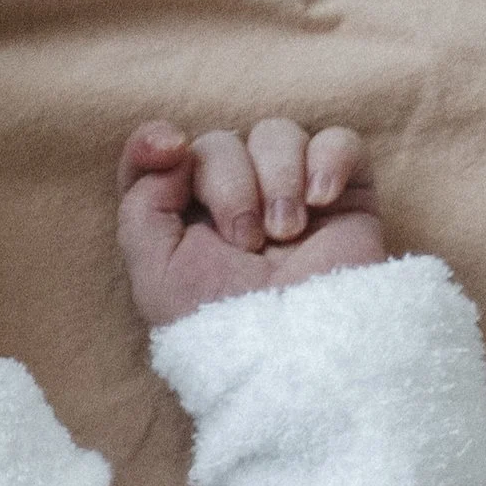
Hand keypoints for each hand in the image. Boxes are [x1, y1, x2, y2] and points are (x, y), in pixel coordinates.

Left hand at [118, 118, 385, 328]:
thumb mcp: (155, 275)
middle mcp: (236, 202)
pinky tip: (321, 201)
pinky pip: (338, 141)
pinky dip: (328, 160)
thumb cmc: (219, 325)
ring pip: (277, 134)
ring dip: (278, 178)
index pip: (161, 157)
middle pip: (220, 143)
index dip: (156, 141)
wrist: (292, 352)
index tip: (171, 151)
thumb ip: (141, 205)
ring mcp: (290, 195)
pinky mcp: (344, 196)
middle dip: (230, 185)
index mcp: (184, 220)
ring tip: (287, 234)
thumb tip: (176, 152)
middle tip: (246, 243)